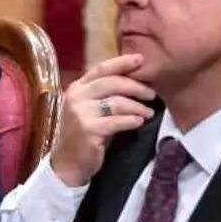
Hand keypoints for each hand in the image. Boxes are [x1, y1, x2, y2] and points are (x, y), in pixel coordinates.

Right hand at [50, 54, 155, 186]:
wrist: (69, 162)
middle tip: (151, 94)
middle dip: (136, 87)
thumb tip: (136, 81)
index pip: (101, 69)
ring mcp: (80, 113)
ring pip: (117, 102)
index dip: (122, 62)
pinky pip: (117, 121)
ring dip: (137, 107)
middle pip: (112, 83)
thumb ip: (106, 94)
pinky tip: (139, 122)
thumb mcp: (91, 109)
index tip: (141, 59)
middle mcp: (76, 97)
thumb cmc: (85, 134)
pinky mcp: (88, 130)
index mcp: (77, 87)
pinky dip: (131, 120)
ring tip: (148, 112)